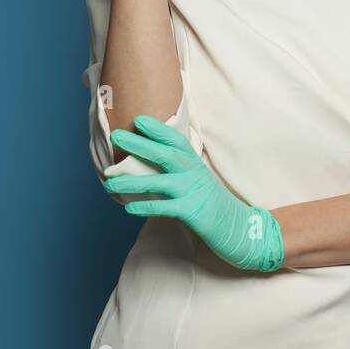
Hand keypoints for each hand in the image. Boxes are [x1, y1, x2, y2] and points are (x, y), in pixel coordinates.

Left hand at [104, 115, 284, 272]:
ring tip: (109, 181)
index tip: (140, 120)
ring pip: (159, 182)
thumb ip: (181, 170)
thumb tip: (152, 162)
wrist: (240, 228)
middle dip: (140, 144)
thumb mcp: (199, 180)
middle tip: (117, 136)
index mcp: (195, 164)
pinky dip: (146, 207)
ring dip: (132, 181)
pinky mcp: (193, 213)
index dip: (158, 129)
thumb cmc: (213, 203)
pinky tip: (128, 208)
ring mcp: (194, 193)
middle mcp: (194, 174)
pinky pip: (165, 208)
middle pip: (165, 154)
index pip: (176, 141)